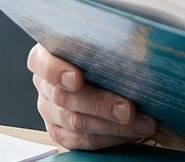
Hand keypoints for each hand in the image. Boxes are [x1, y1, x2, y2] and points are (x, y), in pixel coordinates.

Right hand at [27, 43, 156, 149]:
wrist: (108, 76)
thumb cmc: (106, 54)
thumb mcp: (105, 42)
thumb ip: (110, 43)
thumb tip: (139, 43)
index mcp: (48, 55)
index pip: (41, 62)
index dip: (56, 71)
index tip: (76, 79)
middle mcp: (46, 84)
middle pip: (64, 97)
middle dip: (100, 105)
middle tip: (128, 109)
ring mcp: (51, 110)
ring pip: (76, 122)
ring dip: (113, 126)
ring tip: (143, 123)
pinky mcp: (62, 132)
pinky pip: (83, 140)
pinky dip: (110, 138)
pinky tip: (132, 133)